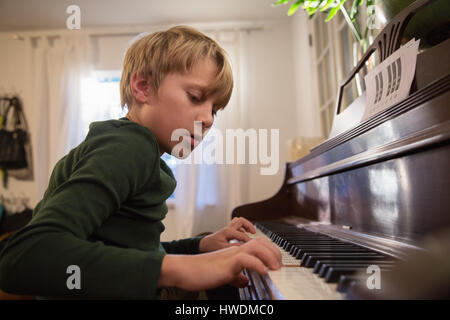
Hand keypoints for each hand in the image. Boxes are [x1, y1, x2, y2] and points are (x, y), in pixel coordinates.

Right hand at [158, 237, 281, 290]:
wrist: (184, 270)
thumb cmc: (201, 272)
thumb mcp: (224, 275)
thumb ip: (235, 275)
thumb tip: (245, 281)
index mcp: (235, 252)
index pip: (258, 244)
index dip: (271, 251)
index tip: (278, 262)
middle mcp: (235, 250)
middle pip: (260, 242)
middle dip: (275, 252)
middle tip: (280, 265)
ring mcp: (230, 255)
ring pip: (256, 246)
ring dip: (270, 256)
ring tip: (275, 268)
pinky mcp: (226, 263)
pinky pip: (245, 259)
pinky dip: (257, 264)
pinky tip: (263, 272)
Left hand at [198, 217, 256, 252]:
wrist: (204, 244)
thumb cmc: (211, 246)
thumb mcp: (223, 248)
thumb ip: (234, 247)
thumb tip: (245, 246)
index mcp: (228, 232)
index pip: (242, 235)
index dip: (249, 241)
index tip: (253, 246)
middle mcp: (228, 228)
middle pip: (241, 220)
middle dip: (249, 225)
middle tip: (254, 233)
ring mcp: (228, 228)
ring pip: (239, 220)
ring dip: (246, 224)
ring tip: (251, 231)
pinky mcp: (228, 229)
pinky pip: (237, 224)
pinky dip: (242, 227)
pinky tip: (244, 234)